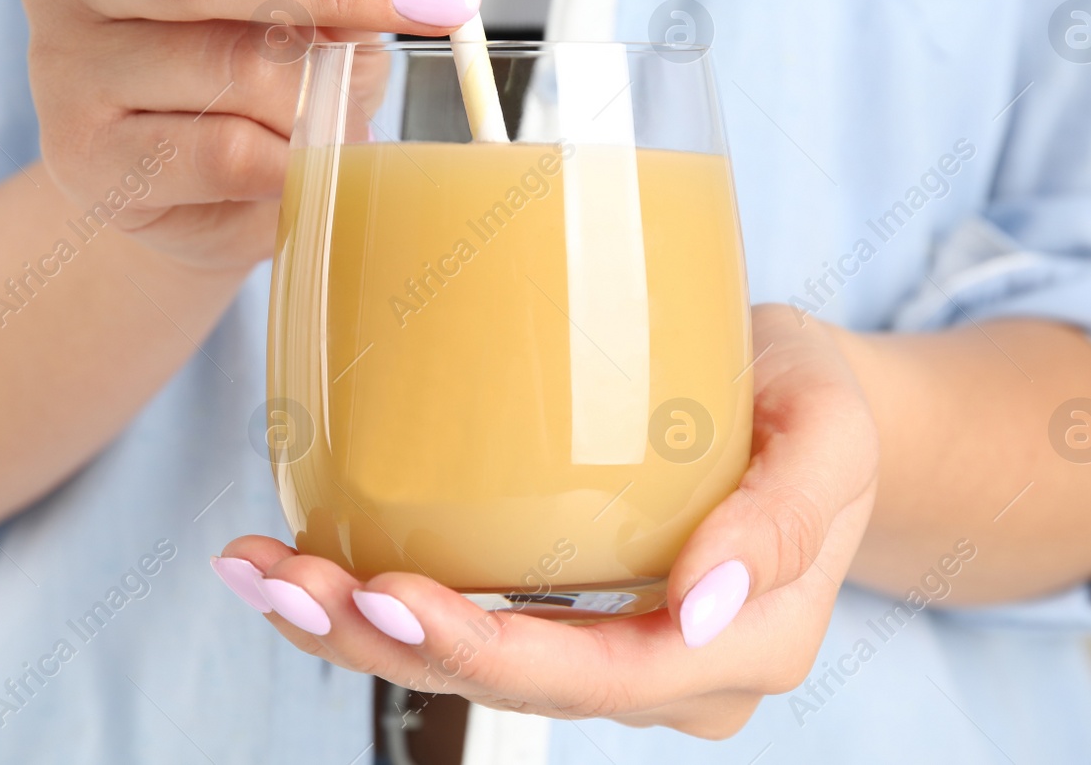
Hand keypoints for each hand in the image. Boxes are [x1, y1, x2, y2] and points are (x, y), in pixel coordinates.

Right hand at [21, 0, 487, 270]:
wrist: (169, 190)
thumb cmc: (241, 72)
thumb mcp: (307, 1)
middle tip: (442, 4)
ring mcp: (66, 66)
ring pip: (222, 64)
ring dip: (321, 90)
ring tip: (363, 112)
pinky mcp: (84, 158)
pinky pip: (216, 154)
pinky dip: (292, 159)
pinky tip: (323, 161)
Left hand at [215, 304, 878, 738]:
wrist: (803, 409)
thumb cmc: (814, 407)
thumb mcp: (830, 434)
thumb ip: (787, 517)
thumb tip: (704, 603)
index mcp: (739, 644)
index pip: (598, 677)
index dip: (485, 656)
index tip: (390, 596)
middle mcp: (666, 671)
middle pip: (510, 684)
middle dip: (383, 643)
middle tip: (281, 581)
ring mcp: (610, 648)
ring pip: (471, 665)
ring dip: (356, 627)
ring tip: (260, 572)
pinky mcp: (566, 609)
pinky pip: (469, 623)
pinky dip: (378, 598)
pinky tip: (300, 561)